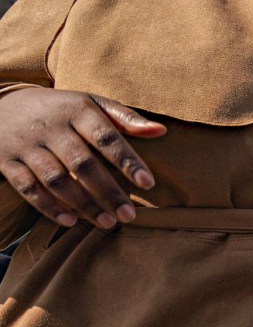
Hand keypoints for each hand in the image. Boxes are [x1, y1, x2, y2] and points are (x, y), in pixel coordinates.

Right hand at [0, 88, 165, 227]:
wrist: (3, 104)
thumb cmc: (61, 108)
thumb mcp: (92, 103)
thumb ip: (125, 119)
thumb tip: (161, 131)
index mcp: (78, 110)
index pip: (107, 137)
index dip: (127, 161)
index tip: (148, 184)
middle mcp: (52, 128)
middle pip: (82, 164)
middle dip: (108, 192)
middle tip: (129, 216)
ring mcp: (28, 146)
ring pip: (56, 179)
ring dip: (82, 204)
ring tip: (107, 223)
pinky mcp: (7, 162)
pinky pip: (27, 188)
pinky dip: (48, 207)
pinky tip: (71, 221)